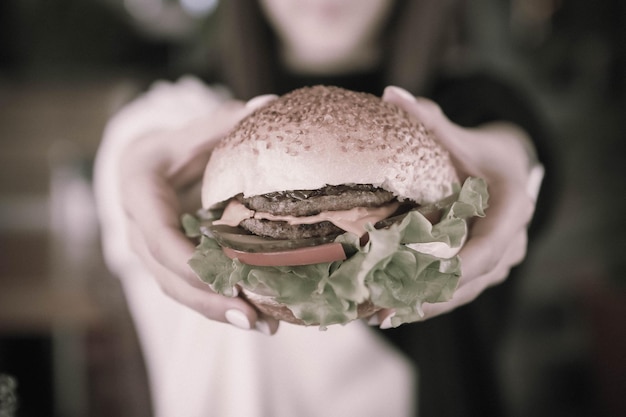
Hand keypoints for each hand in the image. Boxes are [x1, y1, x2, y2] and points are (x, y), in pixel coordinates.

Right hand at [118, 94, 280, 334]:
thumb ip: (225, 122)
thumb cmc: (174, 146)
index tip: (228, 282)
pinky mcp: (169, 264)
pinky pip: (191, 290)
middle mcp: (138, 230)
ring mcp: (152, 252)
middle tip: (255, 317)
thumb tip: (268, 103)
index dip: (189, 263)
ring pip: (179, 291)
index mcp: (139, 193)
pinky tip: (257, 315)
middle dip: (211, 301)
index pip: (158, 236)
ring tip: (265, 325)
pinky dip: (220, 304)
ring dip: (219, 312)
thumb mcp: (194, 130)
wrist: (150, 167)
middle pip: (169, 276)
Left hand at [373, 86, 538, 326]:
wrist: (508, 169)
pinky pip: (457, 291)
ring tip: (378, 317)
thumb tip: (390, 94)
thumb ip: (430, 121)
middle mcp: (510, 241)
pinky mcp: (483, 269)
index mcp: (511, 210)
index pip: (487, 248)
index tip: (415, 282)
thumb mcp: (462, 136)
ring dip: (421, 306)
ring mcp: (499, 260)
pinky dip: (425, 301)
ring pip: (462, 292)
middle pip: (470, 280)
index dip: (453, 269)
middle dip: (425, 297)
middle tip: (382, 310)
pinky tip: (390, 311)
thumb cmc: (483, 152)